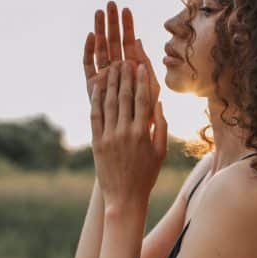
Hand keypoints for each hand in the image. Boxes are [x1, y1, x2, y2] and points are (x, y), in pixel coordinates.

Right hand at [83, 1, 160, 137]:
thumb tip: (138, 41)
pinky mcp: (92, 86)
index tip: (126, 8)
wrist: (133, 141)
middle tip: (110, 3)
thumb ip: (147, 67)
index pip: (128, 42)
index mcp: (132, 70)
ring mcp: (104, 78)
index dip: (127, 26)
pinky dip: (89, 50)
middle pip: (113, 42)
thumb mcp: (152, 90)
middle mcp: (116, 71)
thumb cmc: (147, 118)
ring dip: (99, 31)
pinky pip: (89, 65)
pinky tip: (91, 35)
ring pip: (100, 50)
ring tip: (99, 11)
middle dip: (112, 23)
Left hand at [89, 59, 166, 211]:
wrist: (124, 197)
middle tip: (125, 60)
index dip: (142, 81)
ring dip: (110, 83)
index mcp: (143, 133)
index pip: (143, 100)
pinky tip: (97, 88)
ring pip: (109, 103)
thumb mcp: (160, 152)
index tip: (141, 66)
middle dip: (125, 76)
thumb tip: (159, 104)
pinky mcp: (97, 142)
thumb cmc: (146, 175)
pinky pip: (95, 117)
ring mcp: (109, 136)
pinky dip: (96, 101)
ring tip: (111, 68)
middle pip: (124, 97)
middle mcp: (125, 132)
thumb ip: (161, 127)